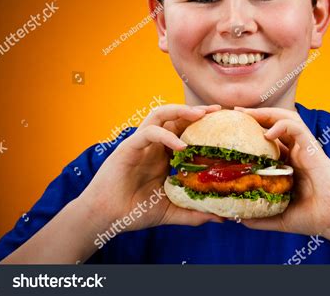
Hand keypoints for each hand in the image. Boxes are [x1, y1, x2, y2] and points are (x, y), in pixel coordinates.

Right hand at [77, 104, 224, 234]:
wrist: (105, 218)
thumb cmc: (134, 211)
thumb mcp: (171, 211)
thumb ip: (193, 212)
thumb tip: (221, 217)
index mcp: (164, 155)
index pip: (185, 130)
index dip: (203, 125)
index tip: (224, 123)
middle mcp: (154, 145)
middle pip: (175, 117)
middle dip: (196, 111)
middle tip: (217, 110)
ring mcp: (141, 143)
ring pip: (159, 114)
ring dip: (180, 111)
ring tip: (199, 114)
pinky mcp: (128, 147)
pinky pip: (148, 133)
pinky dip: (166, 135)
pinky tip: (181, 146)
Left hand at [233, 106, 329, 238]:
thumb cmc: (314, 218)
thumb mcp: (281, 217)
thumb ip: (261, 217)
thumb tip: (238, 219)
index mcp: (290, 163)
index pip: (270, 139)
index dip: (253, 130)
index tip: (234, 128)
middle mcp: (297, 152)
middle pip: (276, 123)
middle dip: (257, 115)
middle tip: (236, 111)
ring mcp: (306, 148)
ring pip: (287, 119)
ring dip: (267, 113)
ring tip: (248, 113)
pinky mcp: (313, 148)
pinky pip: (297, 128)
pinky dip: (282, 125)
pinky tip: (267, 133)